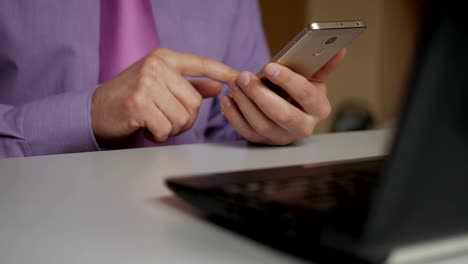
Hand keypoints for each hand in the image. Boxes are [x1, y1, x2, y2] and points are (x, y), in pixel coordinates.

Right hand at [91, 48, 236, 143]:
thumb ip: (189, 85)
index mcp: (164, 58)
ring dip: (172, 129)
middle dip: (184, 119)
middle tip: (165, 120)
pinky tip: (147, 130)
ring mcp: (146, 83)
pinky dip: (159, 136)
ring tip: (155, 123)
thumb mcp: (160, 85)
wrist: (96, 110)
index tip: (239, 78)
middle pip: (195, 102)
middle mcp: (156, 66)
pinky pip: (166, 128)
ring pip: (183, 117)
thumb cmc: (131, 98)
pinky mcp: (139, 103)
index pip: (201, 63)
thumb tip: (218, 88)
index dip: (222, 72)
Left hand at [221, 49, 345, 144]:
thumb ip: (322, 64)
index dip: (288, 81)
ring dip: (244, 102)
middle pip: (282, 114)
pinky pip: (246, 132)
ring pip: (261, 124)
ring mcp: (282, 137)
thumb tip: (338, 50)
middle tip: (244, 76)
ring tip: (234, 83)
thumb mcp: (313, 78)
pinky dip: (233, 116)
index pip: (306, 96)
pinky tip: (227, 99)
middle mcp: (303, 127)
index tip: (269, 66)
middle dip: (260, 94)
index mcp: (319, 109)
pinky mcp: (263, 142)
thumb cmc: (299, 92)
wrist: (288, 112)